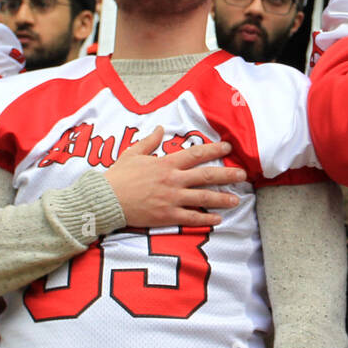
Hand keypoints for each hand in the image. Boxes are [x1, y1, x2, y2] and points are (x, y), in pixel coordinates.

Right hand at [103, 127, 245, 227]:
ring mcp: (171, 199)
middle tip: (243, 175)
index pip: (195, 154)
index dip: (214, 149)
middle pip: (206, 176)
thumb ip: (149, 142)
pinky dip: (206, 218)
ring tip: (237, 200)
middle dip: (227, 175)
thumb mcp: (132, 154)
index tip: (228, 147)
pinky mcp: (166, 216)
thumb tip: (159, 128)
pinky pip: (191, 218)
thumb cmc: (117, 176)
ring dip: (222, 199)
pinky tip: (218, 219)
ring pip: (203, 198)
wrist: (104, 199)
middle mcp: (172, 180)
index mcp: (166, 164)